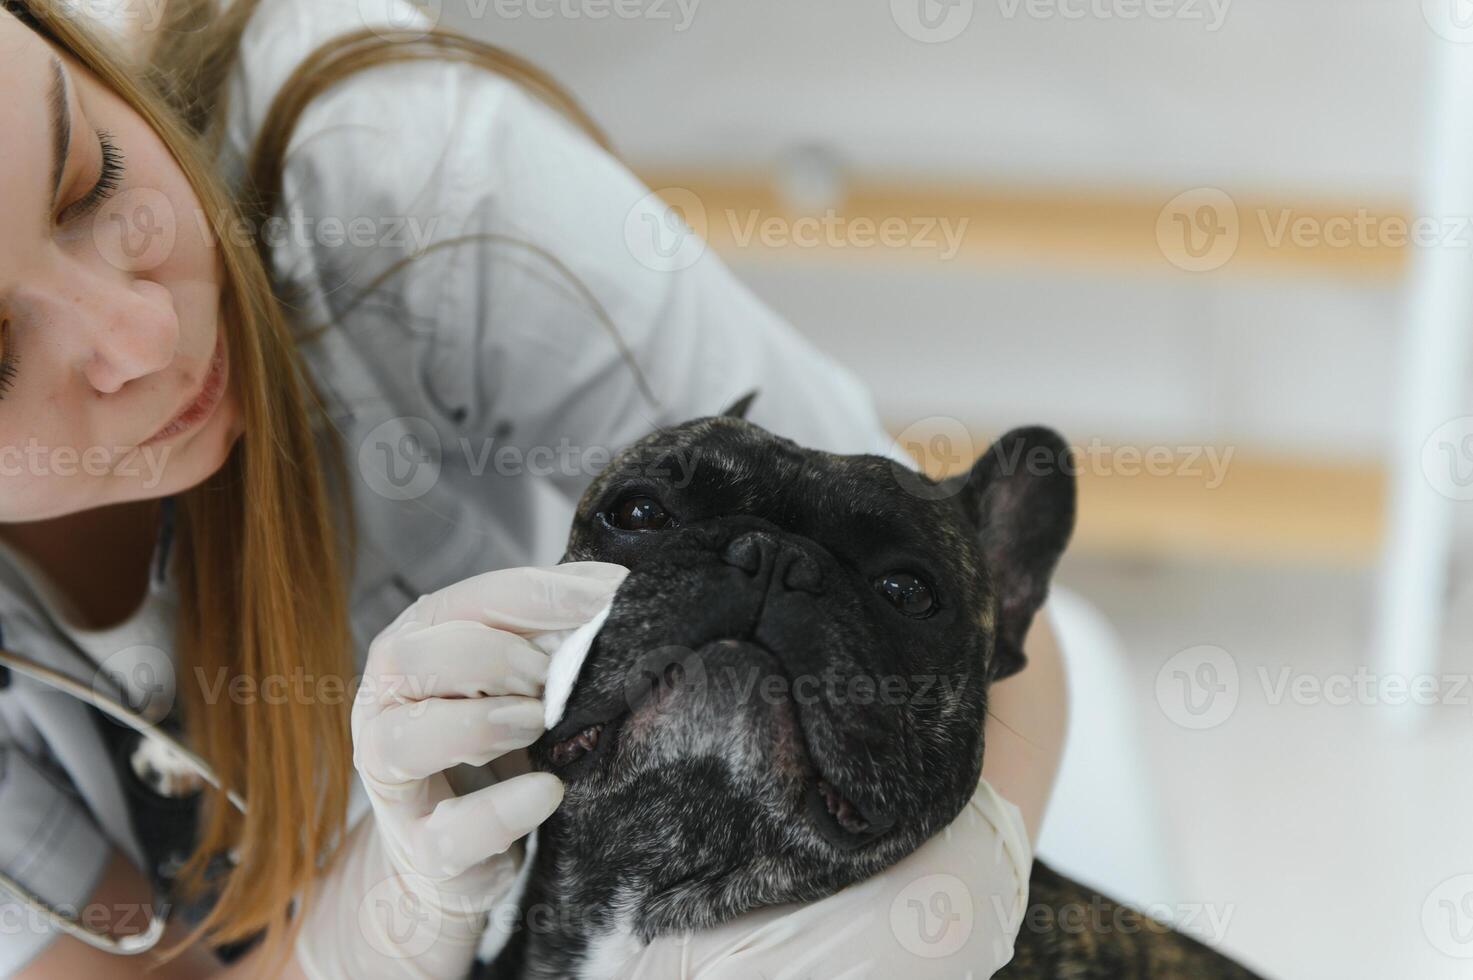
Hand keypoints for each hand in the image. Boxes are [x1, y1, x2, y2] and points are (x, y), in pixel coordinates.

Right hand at [294, 561, 627, 978]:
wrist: (474, 843)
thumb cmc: (506, 736)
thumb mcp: (530, 671)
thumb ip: (562, 630)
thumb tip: (621, 593)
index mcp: (420, 640)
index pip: (470, 601)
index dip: (540, 599)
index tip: (607, 604)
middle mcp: (388, 704)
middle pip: (412, 659)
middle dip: (493, 659)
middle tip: (552, 679)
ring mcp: (394, 781)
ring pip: (403, 741)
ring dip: (480, 726)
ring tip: (538, 726)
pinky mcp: (422, 849)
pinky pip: (447, 832)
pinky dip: (500, 812)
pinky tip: (548, 791)